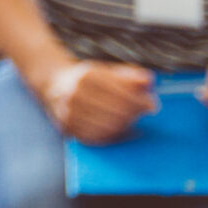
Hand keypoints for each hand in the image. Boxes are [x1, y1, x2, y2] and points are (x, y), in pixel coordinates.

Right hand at [37, 59, 155, 144]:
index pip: (121, 92)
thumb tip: (149, 81)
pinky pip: (96, 137)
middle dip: (134, 113)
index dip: (140, 100)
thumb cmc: (88, 79)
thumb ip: (129, 75)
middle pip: (115, 110)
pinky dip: (112, 136)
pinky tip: (121, 131)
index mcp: (87, 76)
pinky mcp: (68, 128)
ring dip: (125, 125)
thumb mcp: (107, 70)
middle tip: (144, 113)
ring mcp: (70, 112)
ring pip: (107, 126)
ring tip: (133, 121)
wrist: (54, 85)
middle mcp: (76, 94)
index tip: (153, 105)